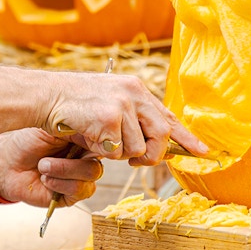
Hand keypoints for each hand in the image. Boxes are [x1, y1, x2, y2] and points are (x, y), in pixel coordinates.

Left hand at [0, 128, 103, 207]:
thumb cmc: (26, 141)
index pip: (105, 140)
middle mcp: (85, 158)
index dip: (99, 140)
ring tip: (42, 166)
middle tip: (47, 156)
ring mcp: (80, 177)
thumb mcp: (52, 127)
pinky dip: (60, 183)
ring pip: (91, 174)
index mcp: (84, 139)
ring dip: (63, 170)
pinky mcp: (71, 195)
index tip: (81, 138)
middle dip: (74, 156)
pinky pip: (80, 189)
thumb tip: (100, 129)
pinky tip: (45, 179)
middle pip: (101, 156)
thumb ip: (77, 129)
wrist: (6, 164)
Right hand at [44, 72, 208, 165]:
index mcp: (136, 89)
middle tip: (136, 161)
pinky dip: (104, 153)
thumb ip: (133, 119)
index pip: (168, 116)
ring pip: (138, 149)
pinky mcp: (110, 118)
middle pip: (162, 135)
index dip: (187, 137)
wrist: (47, 95)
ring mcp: (122, 105)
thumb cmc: (74, 104)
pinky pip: (118, 152)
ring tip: (100, 139)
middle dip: (152, 155)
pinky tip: (91, 137)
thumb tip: (154, 145)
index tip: (203, 152)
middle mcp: (134, 93)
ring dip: (120, 154)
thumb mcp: (110, 104)